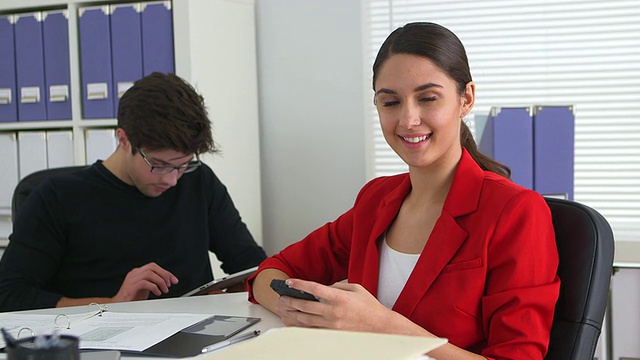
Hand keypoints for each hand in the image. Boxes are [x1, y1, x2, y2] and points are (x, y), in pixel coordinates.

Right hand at [112, 262, 178, 301]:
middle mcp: (135, 273)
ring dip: (160, 281)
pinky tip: (157, 293)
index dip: (166, 272)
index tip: (174, 280)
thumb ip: (154, 282)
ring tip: (164, 289)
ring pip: (149, 273)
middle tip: (169, 284)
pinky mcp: (131, 287)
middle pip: (152, 267)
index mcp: (138, 272)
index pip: (154, 266)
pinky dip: (154, 287)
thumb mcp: (146, 288)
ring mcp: (132, 279)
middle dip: (164, 275)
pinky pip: (144, 283)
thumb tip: (169, 282)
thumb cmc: (132, 297)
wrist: (118, 305)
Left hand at [274, 279, 396, 332]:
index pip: (314, 288)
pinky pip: (313, 330)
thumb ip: (338, 286)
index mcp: (340, 297)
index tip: (290, 282)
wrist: (380, 327)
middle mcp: (334, 311)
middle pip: (306, 305)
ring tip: (285, 309)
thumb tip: (324, 287)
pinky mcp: (333, 334)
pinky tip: (296, 322)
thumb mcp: (356, 288)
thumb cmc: (369, 307)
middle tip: (282, 297)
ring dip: (294, 313)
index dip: (300, 284)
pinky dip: (303, 326)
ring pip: (306, 319)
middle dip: (291, 300)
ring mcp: (332, 324)